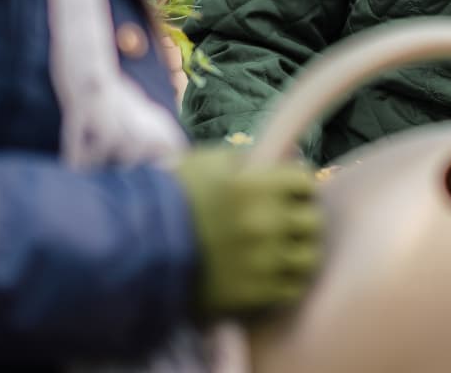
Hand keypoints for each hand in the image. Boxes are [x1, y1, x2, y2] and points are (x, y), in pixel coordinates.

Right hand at [174, 144, 322, 319]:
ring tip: (283, 250)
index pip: (304, 181)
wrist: (138, 249)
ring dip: (298, 251)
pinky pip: (290, 289)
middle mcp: (264, 222)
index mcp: (255, 185)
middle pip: (311, 220)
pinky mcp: (252, 294)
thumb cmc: (174, 198)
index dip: (297, 186)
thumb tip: (287, 156)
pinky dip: (286, 281)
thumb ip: (251, 158)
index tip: (288, 193)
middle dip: (301, 218)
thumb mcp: (211, 163)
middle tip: (287, 222)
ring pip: (308, 257)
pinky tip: (271, 274)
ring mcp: (261, 261)